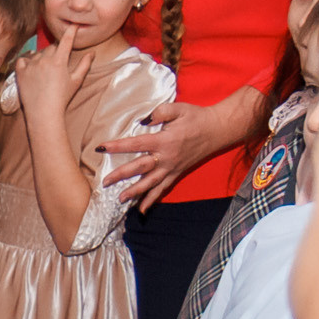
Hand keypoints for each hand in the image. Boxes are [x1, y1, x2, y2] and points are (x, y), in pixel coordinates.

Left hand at [14, 38, 92, 134]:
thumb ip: (85, 64)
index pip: (66, 40)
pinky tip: (31, 65)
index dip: (71, 31)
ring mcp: (31, 66)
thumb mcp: (76, 80)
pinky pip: (22, 60)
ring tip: (46, 69)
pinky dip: (26, 60)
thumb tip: (92, 53)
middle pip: (52, 47)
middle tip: (59, 61)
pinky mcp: (20, 73)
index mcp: (59, 60)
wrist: (43, 113)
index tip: (74, 26)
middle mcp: (44, 60)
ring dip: (43, 57)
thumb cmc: (62, 98)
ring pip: (38, 54)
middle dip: (57, 51)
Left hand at [103, 92, 258, 210]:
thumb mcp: (179, 108)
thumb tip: (144, 120)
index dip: (118, 146)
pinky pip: (163, 189)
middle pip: (140, 168)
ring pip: (150, 183)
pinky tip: (141, 210)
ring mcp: (172, 168)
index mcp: (164, 140)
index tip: (101, 148)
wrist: (217, 129)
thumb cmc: (196, 117)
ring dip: (135, 192)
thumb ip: (161, 112)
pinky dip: (152, 200)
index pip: (136, 144)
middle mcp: (166, 157)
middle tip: (105, 182)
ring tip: (120, 199)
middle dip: (121, 175)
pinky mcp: (177, 173)